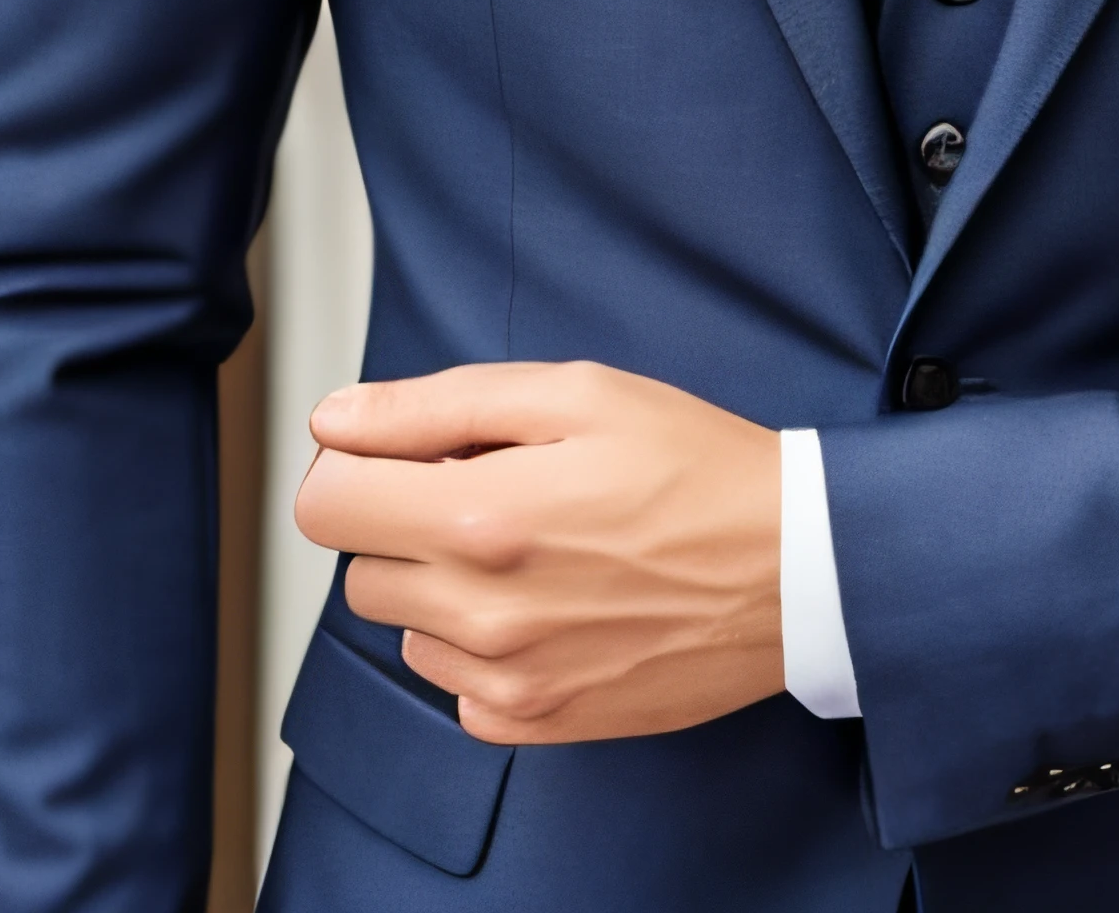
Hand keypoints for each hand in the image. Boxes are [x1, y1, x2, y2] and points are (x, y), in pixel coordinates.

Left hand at [295, 361, 783, 742]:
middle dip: (407, 519)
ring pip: (407, 625)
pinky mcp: (536, 723)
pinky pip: (455, 684)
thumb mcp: (577, 394)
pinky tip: (553, 600)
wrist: (793, 566)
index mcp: (484, 517)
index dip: (356, 463)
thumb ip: (440, 405)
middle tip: (495, 488)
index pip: (325, 504)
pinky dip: (483, 644)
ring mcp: (508, 679)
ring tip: (536, 545)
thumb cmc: (694, 465)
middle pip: (360, 567)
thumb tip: (335, 420)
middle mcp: (483, 612)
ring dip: (444, 583)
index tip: (401, 453)